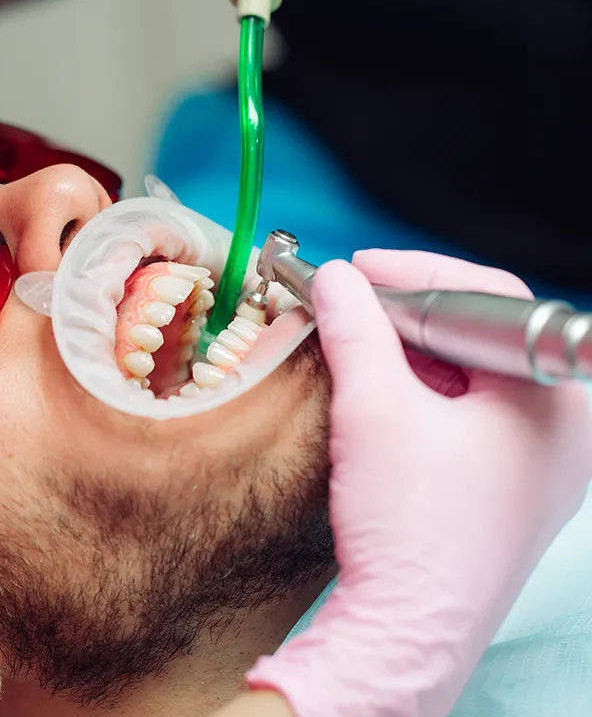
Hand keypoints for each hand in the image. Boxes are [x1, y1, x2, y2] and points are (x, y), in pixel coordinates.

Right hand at [243, 250, 591, 716]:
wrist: (409, 632)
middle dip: (409, 315)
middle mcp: (566, 424)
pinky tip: (384, 390)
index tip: (357, 267)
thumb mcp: (374, 407)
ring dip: (412, 352)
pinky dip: (425, 390)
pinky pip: (472, 410)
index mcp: (556, 396)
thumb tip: (333, 279)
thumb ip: (354, 328)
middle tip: (353, 304)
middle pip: (480, 332)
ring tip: (360, 345)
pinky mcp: (513, 480)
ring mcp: (543, 457)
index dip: (413, 272)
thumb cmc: (410, 528)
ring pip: (472, 371)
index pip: (486, 297)